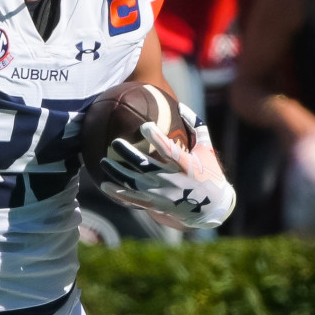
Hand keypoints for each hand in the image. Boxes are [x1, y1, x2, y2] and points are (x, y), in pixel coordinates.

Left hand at [99, 104, 235, 229]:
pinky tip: (104, 184)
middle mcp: (172, 181)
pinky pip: (133, 200)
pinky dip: (117, 193)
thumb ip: (196, 127)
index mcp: (186, 166)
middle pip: (146, 167)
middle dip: (129, 154)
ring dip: (117, 172)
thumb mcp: (207, 149)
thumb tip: (180, 105)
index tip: (145, 126)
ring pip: (134, 183)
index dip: (157, 138)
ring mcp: (162, 195)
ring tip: (103, 161)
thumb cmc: (209, 173)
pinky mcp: (156, 205)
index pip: (170, 151)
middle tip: (115, 142)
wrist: (211, 209)